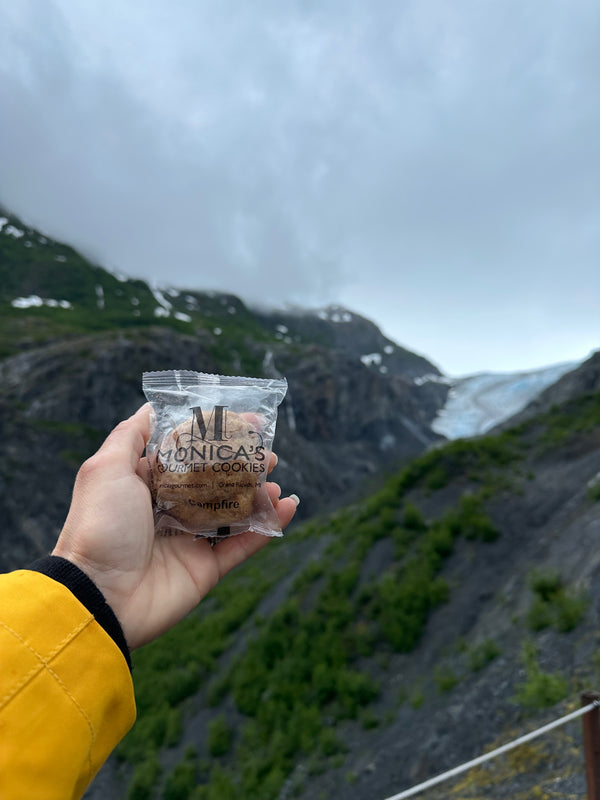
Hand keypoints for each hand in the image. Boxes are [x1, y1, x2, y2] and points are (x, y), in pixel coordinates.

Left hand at [52, 404, 297, 649]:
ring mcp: (190, 540)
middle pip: (217, 480)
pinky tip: (288, 507)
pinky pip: (244, 544)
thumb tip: (152, 407)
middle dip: (244, 464)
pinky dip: (268, 526)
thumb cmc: (99, 525)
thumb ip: (131, 436)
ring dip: (259, 493)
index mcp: (147, 484)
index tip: (246, 420)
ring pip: (234, 511)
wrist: (98, 595)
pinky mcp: (206, 568)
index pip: (189, 453)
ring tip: (276, 480)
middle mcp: (170, 510)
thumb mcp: (106, 468)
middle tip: (268, 453)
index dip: (217, 436)